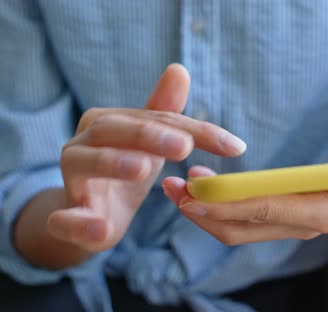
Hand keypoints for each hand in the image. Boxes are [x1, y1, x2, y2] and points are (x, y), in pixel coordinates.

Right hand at [46, 64, 246, 251]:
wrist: (87, 214)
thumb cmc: (124, 170)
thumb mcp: (149, 144)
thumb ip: (164, 113)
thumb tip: (179, 70)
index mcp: (109, 122)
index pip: (158, 120)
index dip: (197, 131)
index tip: (236, 147)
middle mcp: (84, 142)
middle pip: (116, 131)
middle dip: (151, 136)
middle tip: (185, 146)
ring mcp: (71, 178)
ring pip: (84, 163)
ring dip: (113, 164)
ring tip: (143, 168)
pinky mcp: (65, 216)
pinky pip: (65, 219)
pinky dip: (80, 223)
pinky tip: (101, 229)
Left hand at [162, 120, 327, 244]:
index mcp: (323, 211)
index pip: (264, 210)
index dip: (225, 202)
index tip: (191, 190)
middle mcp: (305, 225)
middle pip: (242, 228)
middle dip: (203, 211)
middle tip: (168, 187)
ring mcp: (294, 224)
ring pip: (238, 227)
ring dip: (204, 210)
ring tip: (174, 185)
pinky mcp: (287, 216)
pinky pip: (245, 219)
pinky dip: (219, 206)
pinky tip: (202, 185)